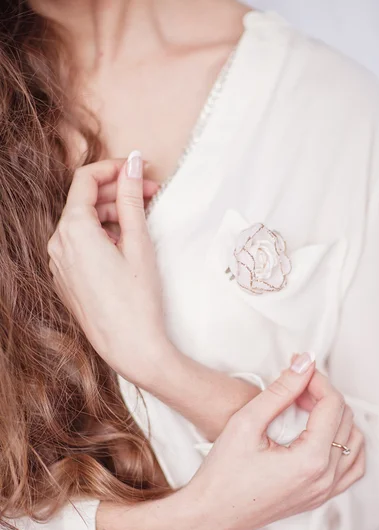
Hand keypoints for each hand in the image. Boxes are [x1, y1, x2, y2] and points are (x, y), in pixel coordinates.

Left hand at [47, 154, 170, 385]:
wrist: (130, 347)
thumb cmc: (137, 299)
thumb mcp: (138, 243)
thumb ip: (131, 198)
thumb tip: (131, 163)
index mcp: (73, 230)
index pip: (85, 179)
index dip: (113, 168)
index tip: (138, 170)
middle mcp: (58, 244)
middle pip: (84, 201)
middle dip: (117, 193)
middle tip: (150, 194)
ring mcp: (59, 263)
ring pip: (82, 223)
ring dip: (110, 215)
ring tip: (141, 222)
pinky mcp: (65, 279)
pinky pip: (79, 245)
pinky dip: (101, 236)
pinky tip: (125, 246)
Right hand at [181, 355, 364, 529]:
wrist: (210, 513)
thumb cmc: (222, 472)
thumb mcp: (246, 422)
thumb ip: (281, 389)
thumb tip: (305, 363)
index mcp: (311, 461)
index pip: (333, 405)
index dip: (317, 379)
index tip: (297, 367)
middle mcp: (325, 479)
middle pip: (345, 419)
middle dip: (322, 394)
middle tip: (294, 384)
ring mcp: (325, 492)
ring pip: (353, 441)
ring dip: (334, 416)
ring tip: (303, 406)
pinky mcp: (319, 497)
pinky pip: (351, 466)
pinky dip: (343, 442)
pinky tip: (319, 431)